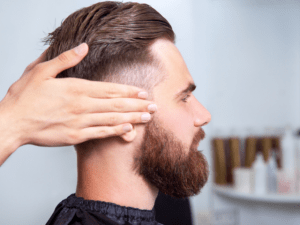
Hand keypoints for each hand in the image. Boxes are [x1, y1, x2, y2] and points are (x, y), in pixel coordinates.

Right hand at [0, 43, 155, 164]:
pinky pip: (101, 133)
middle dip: (137, 105)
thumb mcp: (41, 70)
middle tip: (154, 107)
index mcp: (76, 88)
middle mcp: (83, 105)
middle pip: (116, 104)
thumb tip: (83, 47)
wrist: (13, 123)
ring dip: (132, 118)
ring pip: (113, 119)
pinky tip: (129, 130)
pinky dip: (116, 131)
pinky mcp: (76, 136)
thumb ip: (65, 60)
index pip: (110, 89)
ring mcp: (81, 122)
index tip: (143, 93)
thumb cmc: (25, 97)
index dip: (129, 91)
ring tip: (148, 117)